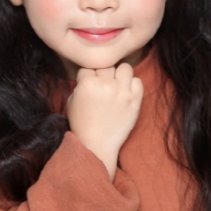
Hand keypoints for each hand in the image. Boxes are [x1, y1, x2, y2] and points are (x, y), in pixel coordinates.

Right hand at [67, 63, 143, 179]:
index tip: (90, 86)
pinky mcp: (135, 100)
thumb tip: (92, 74)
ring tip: (117, 85)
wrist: (96, 144)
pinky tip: (126, 93)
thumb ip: (81, 84)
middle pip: (107, 65)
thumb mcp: (72, 100)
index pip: (89, 67)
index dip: (89, 76)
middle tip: (103, 86)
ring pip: (125, 68)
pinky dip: (132, 85)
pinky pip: (138, 81)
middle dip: (104, 74)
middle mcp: (106, 85)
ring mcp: (122, 92)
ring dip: (120, 75)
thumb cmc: (82, 124)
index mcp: (87, 83)